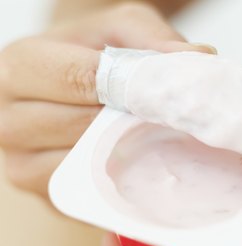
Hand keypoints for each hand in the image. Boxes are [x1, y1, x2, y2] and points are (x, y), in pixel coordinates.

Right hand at [0, 2, 214, 197]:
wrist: (70, 85)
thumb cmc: (94, 56)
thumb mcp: (119, 28)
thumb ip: (153, 39)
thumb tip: (196, 60)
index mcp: (20, 68)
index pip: (76, 80)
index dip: (126, 89)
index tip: (160, 94)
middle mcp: (9, 120)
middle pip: (81, 127)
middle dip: (129, 123)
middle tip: (164, 119)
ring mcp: (23, 164)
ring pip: (84, 165)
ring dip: (126, 154)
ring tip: (152, 139)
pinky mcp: (47, 193)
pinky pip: (88, 193)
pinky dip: (119, 180)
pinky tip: (138, 163)